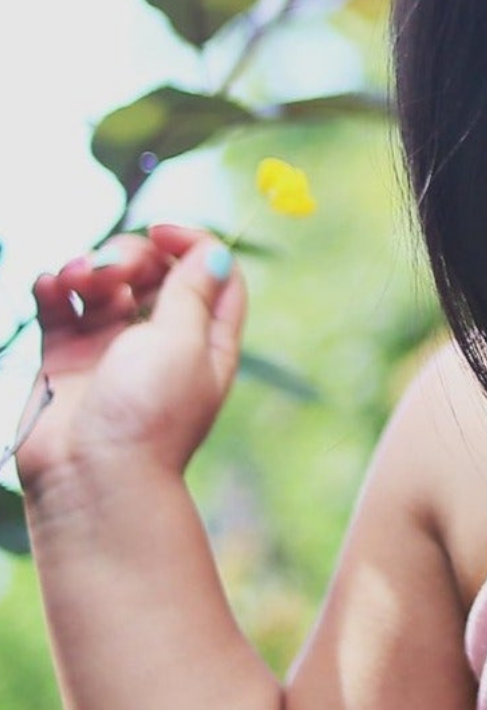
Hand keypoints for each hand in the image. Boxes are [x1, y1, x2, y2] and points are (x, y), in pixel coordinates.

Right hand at [13, 224, 246, 491]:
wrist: (90, 478)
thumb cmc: (147, 414)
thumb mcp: (184, 342)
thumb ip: (192, 290)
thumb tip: (215, 252)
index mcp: (206, 340)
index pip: (210, 273)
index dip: (190, 242)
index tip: (160, 231)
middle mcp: (161, 342)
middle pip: (153, 271)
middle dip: (130, 254)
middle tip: (110, 271)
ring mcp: (111, 350)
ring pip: (103, 284)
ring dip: (87, 267)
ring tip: (72, 279)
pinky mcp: (66, 360)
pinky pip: (60, 308)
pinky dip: (53, 287)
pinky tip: (49, 285)